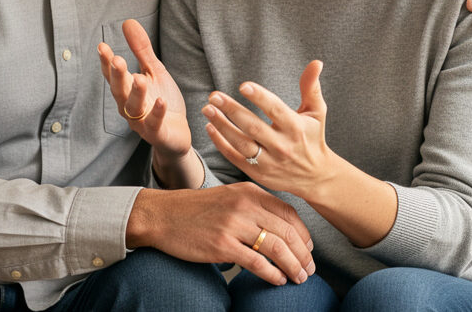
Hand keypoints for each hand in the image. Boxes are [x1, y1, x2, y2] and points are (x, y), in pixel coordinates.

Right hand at [98, 20, 198, 186]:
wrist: (177, 134)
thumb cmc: (162, 101)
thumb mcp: (154, 72)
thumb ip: (141, 50)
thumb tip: (127, 22)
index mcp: (127, 90)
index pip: (113, 75)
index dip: (106, 62)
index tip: (102, 46)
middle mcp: (129, 107)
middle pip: (119, 91)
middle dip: (117, 76)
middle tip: (117, 60)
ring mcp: (141, 122)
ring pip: (133, 108)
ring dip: (135, 93)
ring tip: (139, 78)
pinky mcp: (156, 134)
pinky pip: (154, 124)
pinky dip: (156, 112)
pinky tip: (160, 100)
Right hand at [127, 183, 315, 285]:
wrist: (162, 215)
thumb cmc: (196, 210)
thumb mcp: (229, 197)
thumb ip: (254, 207)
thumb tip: (281, 229)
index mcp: (249, 192)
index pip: (289, 214)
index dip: (304, 234)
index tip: (308, 249)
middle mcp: (245, 205)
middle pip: (287, 232)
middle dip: (303, 254)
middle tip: (309, 269)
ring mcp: (233, 224)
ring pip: (276, 247)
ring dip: (293, 266)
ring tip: (298, 278)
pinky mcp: (221, 244)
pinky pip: (256, 262)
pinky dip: (272, 273)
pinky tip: (277, 280)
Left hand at [201, 61, 341, 198]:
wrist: (315, 176)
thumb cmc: (312, 137)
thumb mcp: (316, 113)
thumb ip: (311, 87)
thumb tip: (316, 62)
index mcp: (296, 128)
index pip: (276, 110)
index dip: (260, 97)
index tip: (243, 86)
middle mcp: (282, 146)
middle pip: (253, 127)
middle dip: (232, 110)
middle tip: (214, 96)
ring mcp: (269, 162)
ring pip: (241, 143)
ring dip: (221, 126)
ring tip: (207, 109)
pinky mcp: (258, 173)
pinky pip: (235, 157)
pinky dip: (220, 143)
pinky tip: (210, 127)